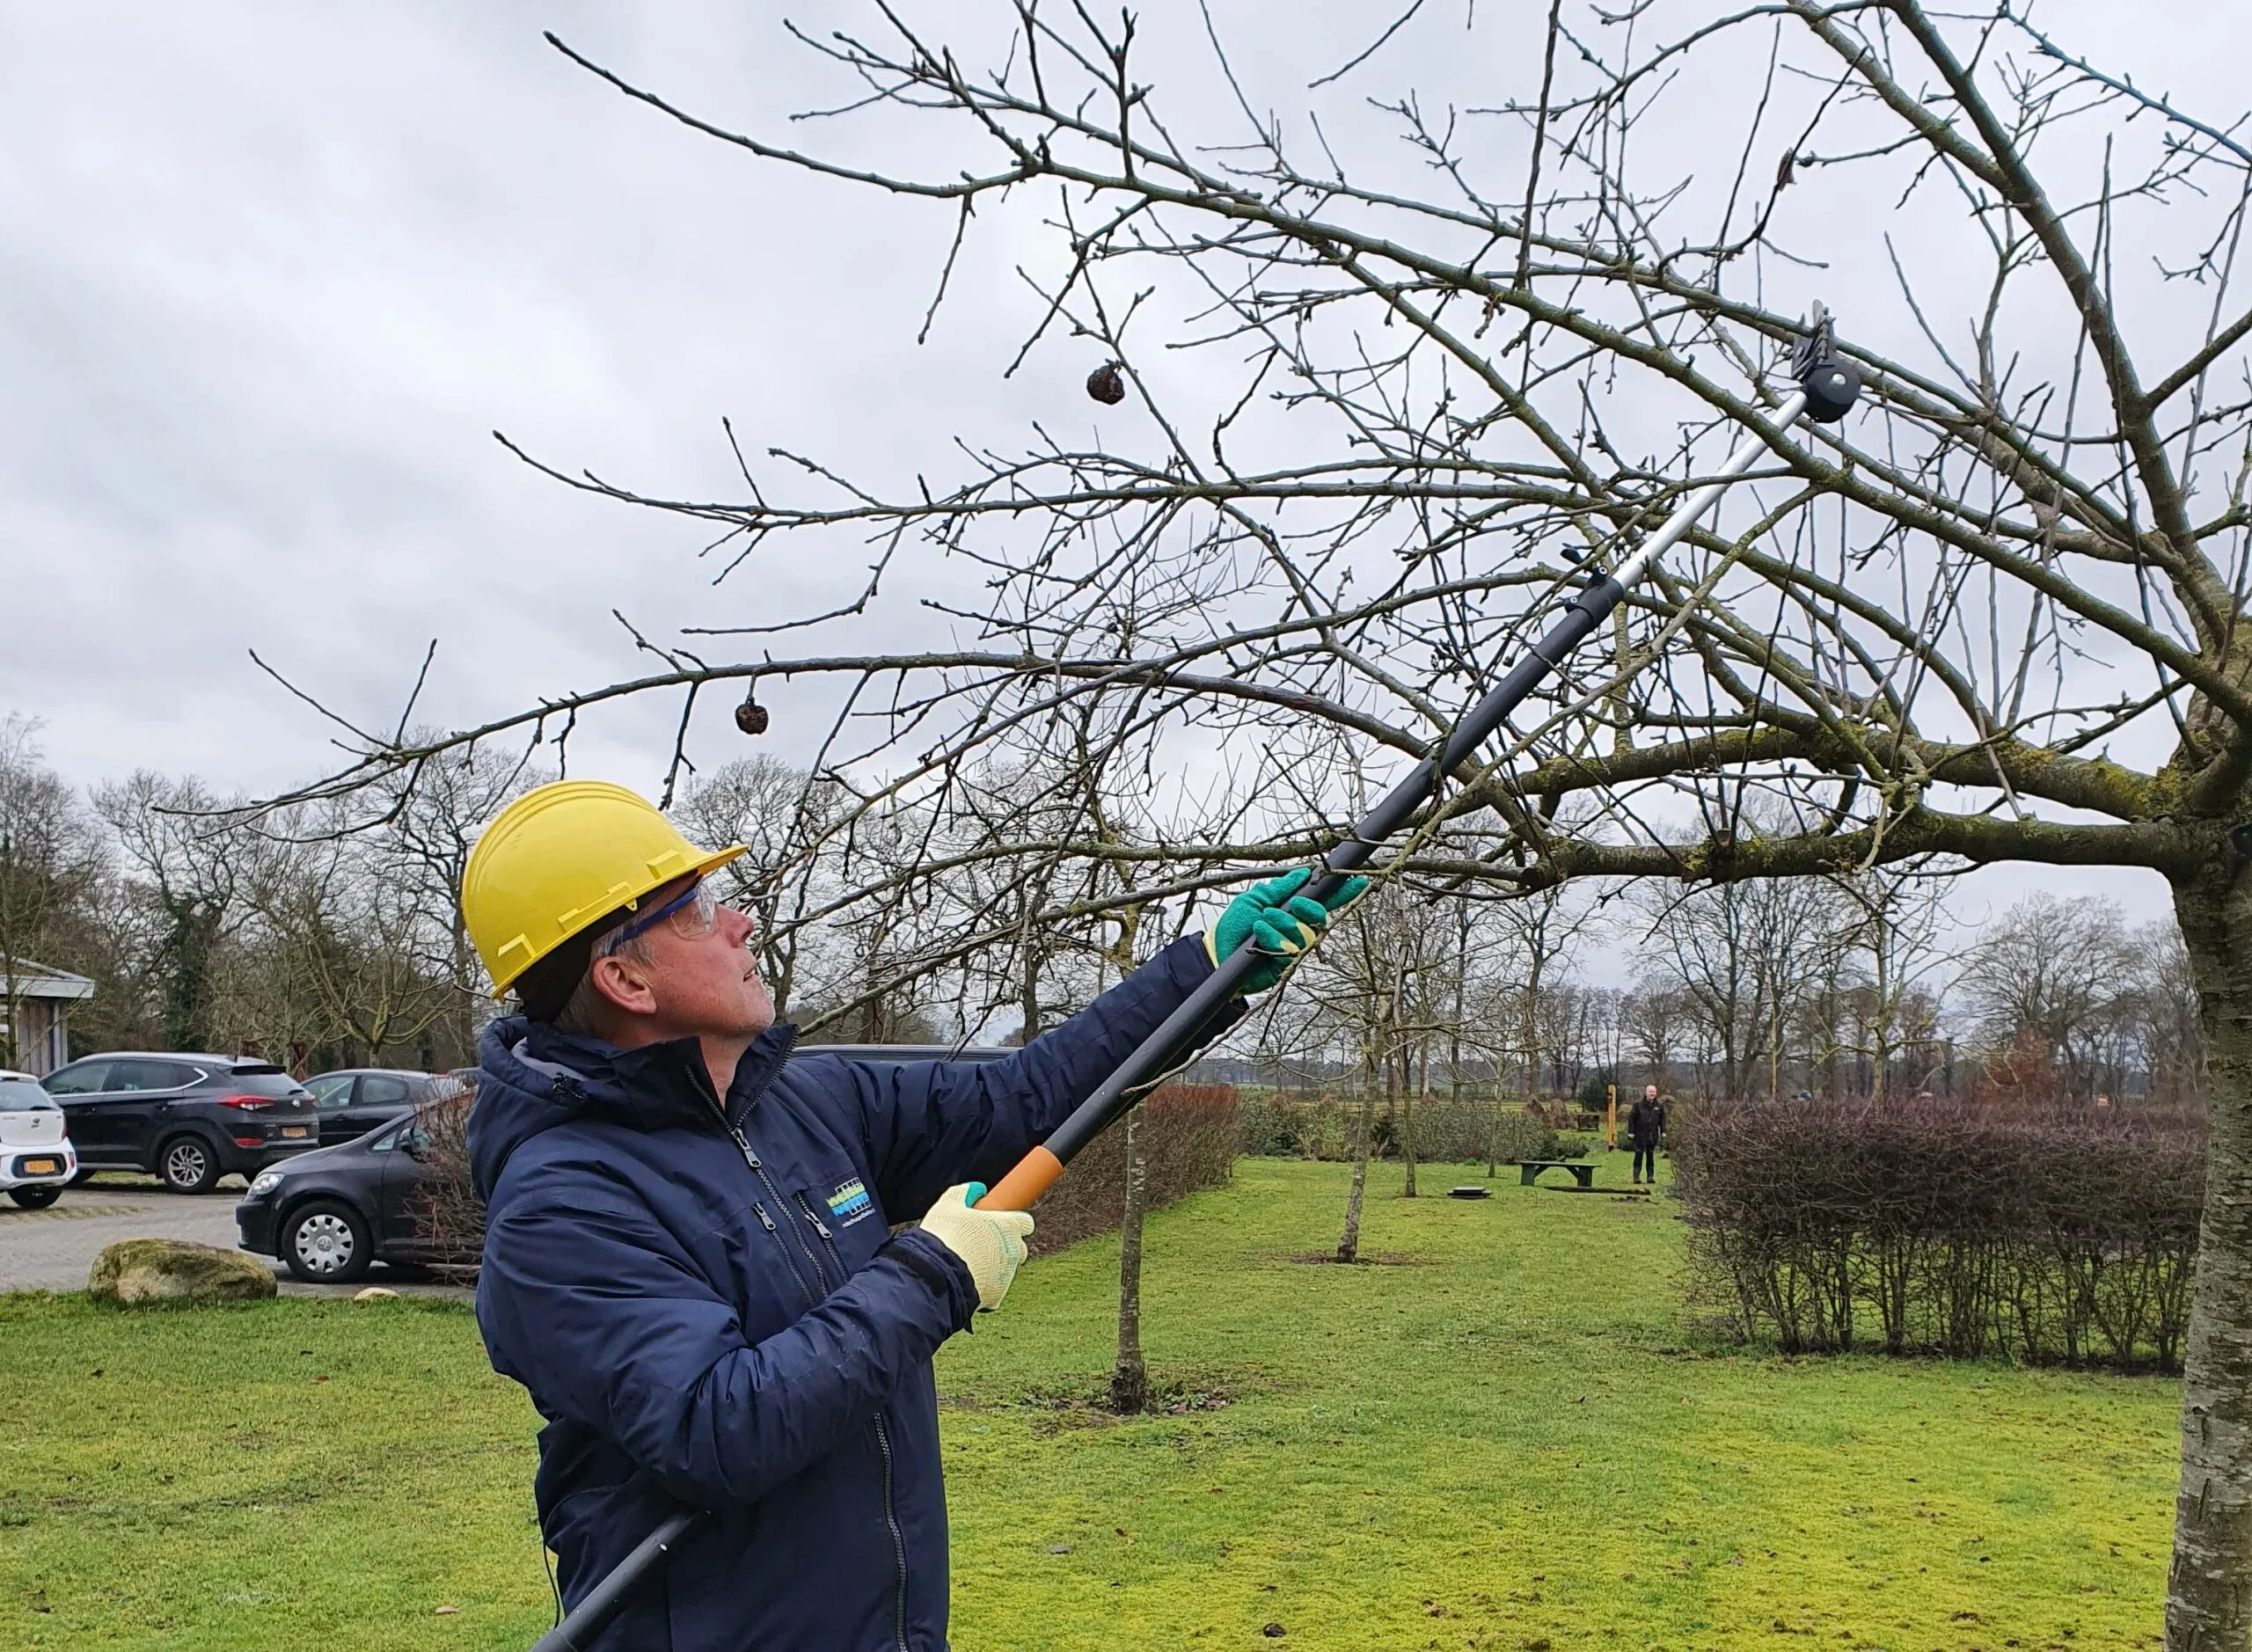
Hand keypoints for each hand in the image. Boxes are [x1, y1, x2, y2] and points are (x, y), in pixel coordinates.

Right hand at [919, 1183, 1034, 1310]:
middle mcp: (1014, 1251)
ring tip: (968, 1263)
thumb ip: (964, 1193)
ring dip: (994, 1266)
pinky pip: (995, 1289)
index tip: (1000, 1223)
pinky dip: (985, 1285)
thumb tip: (976, 1189)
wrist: (937, 1275)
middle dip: (1006, 1246)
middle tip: (982, 1243)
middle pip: (1020, 1248)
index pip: (1026, 1222)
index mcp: (1008, 1227)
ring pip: (1007, 1269)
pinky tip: (966, 1279)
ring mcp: (1007, 1275)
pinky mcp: (997, 1296)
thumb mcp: (949, 1205)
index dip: (1014, 1222)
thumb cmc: (945, 1237)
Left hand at [1203, 866, 1369, 992]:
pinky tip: (1259, 934)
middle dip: (1309, 908)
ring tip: (1261, 922)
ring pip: (1305, 933)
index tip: (1358, 881)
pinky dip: (1273, 938)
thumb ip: (1281, 887)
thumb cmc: (1235, 924)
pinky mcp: (1286, 964)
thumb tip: (1303, 873)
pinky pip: (1291, 949)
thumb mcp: (1256, 898)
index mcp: (1294, 910)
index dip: (1342, 892)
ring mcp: (1293, 947)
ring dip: (1283, 923)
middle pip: (1321, 918)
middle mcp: (1298, 928)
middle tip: (1293, 904)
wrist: (1217, 952)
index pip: (1324, 901)